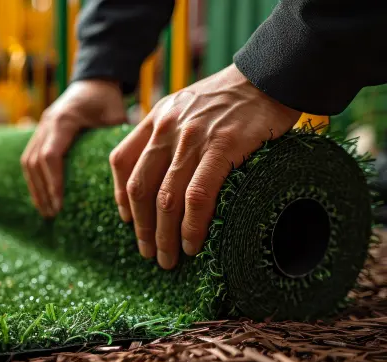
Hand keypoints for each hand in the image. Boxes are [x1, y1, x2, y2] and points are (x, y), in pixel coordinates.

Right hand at [21, 80, 126, 216]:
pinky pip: (31, 156)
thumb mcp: (116, 115)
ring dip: (35, 187)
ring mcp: (42, 126)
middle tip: (53, 214)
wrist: (94, 81)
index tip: (60, 203)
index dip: (54, 182)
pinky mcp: (42, 132)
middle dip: (43, 190)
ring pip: (29, 161)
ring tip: (46, 210)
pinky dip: (34, 178)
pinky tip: (42, 194)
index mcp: (64, 120)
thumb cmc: (108, 100)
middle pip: (35, 162)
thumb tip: (132, 170)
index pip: (51, 156)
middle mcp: (47, 123)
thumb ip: (119, 138)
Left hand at [109, 64, 300, 268]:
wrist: (266, 77)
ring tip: (167, 259)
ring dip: (164, 236)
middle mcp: (168, 128)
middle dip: (141, 228)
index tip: (128, 221)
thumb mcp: (186, 107)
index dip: (120, 197)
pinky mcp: (222, 147)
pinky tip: (192, 244)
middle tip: (148, 253)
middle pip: (141, 188)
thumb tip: (161, 173)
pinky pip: (197, 197)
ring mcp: (193, 139)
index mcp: (156, 119)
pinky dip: (192, 226)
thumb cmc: (228, 98)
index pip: (121, 162)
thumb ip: (167, 133)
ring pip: (166, 199)